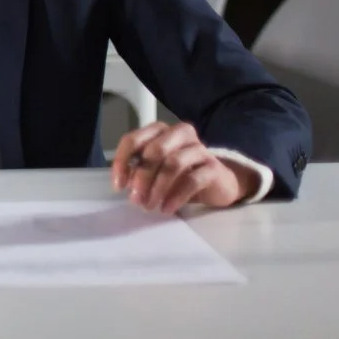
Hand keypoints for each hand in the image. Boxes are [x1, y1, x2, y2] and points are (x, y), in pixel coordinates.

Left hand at [112, 121, 259, 213]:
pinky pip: (192, 180)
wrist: (220, 182)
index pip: (134, 139)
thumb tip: (126, 183)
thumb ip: (140, 170)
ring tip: (150, 206)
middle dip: (142, 176)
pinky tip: (167, 208)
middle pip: (155, 150)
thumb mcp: (156, 170)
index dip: (122, 161)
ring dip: (158, 188)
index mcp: (160, 130)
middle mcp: (179, 133)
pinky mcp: (213, 167)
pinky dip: (176, 196)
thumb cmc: (181, 174)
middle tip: (135, 200)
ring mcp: (199, 148)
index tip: (118, 185)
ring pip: (173, 163)